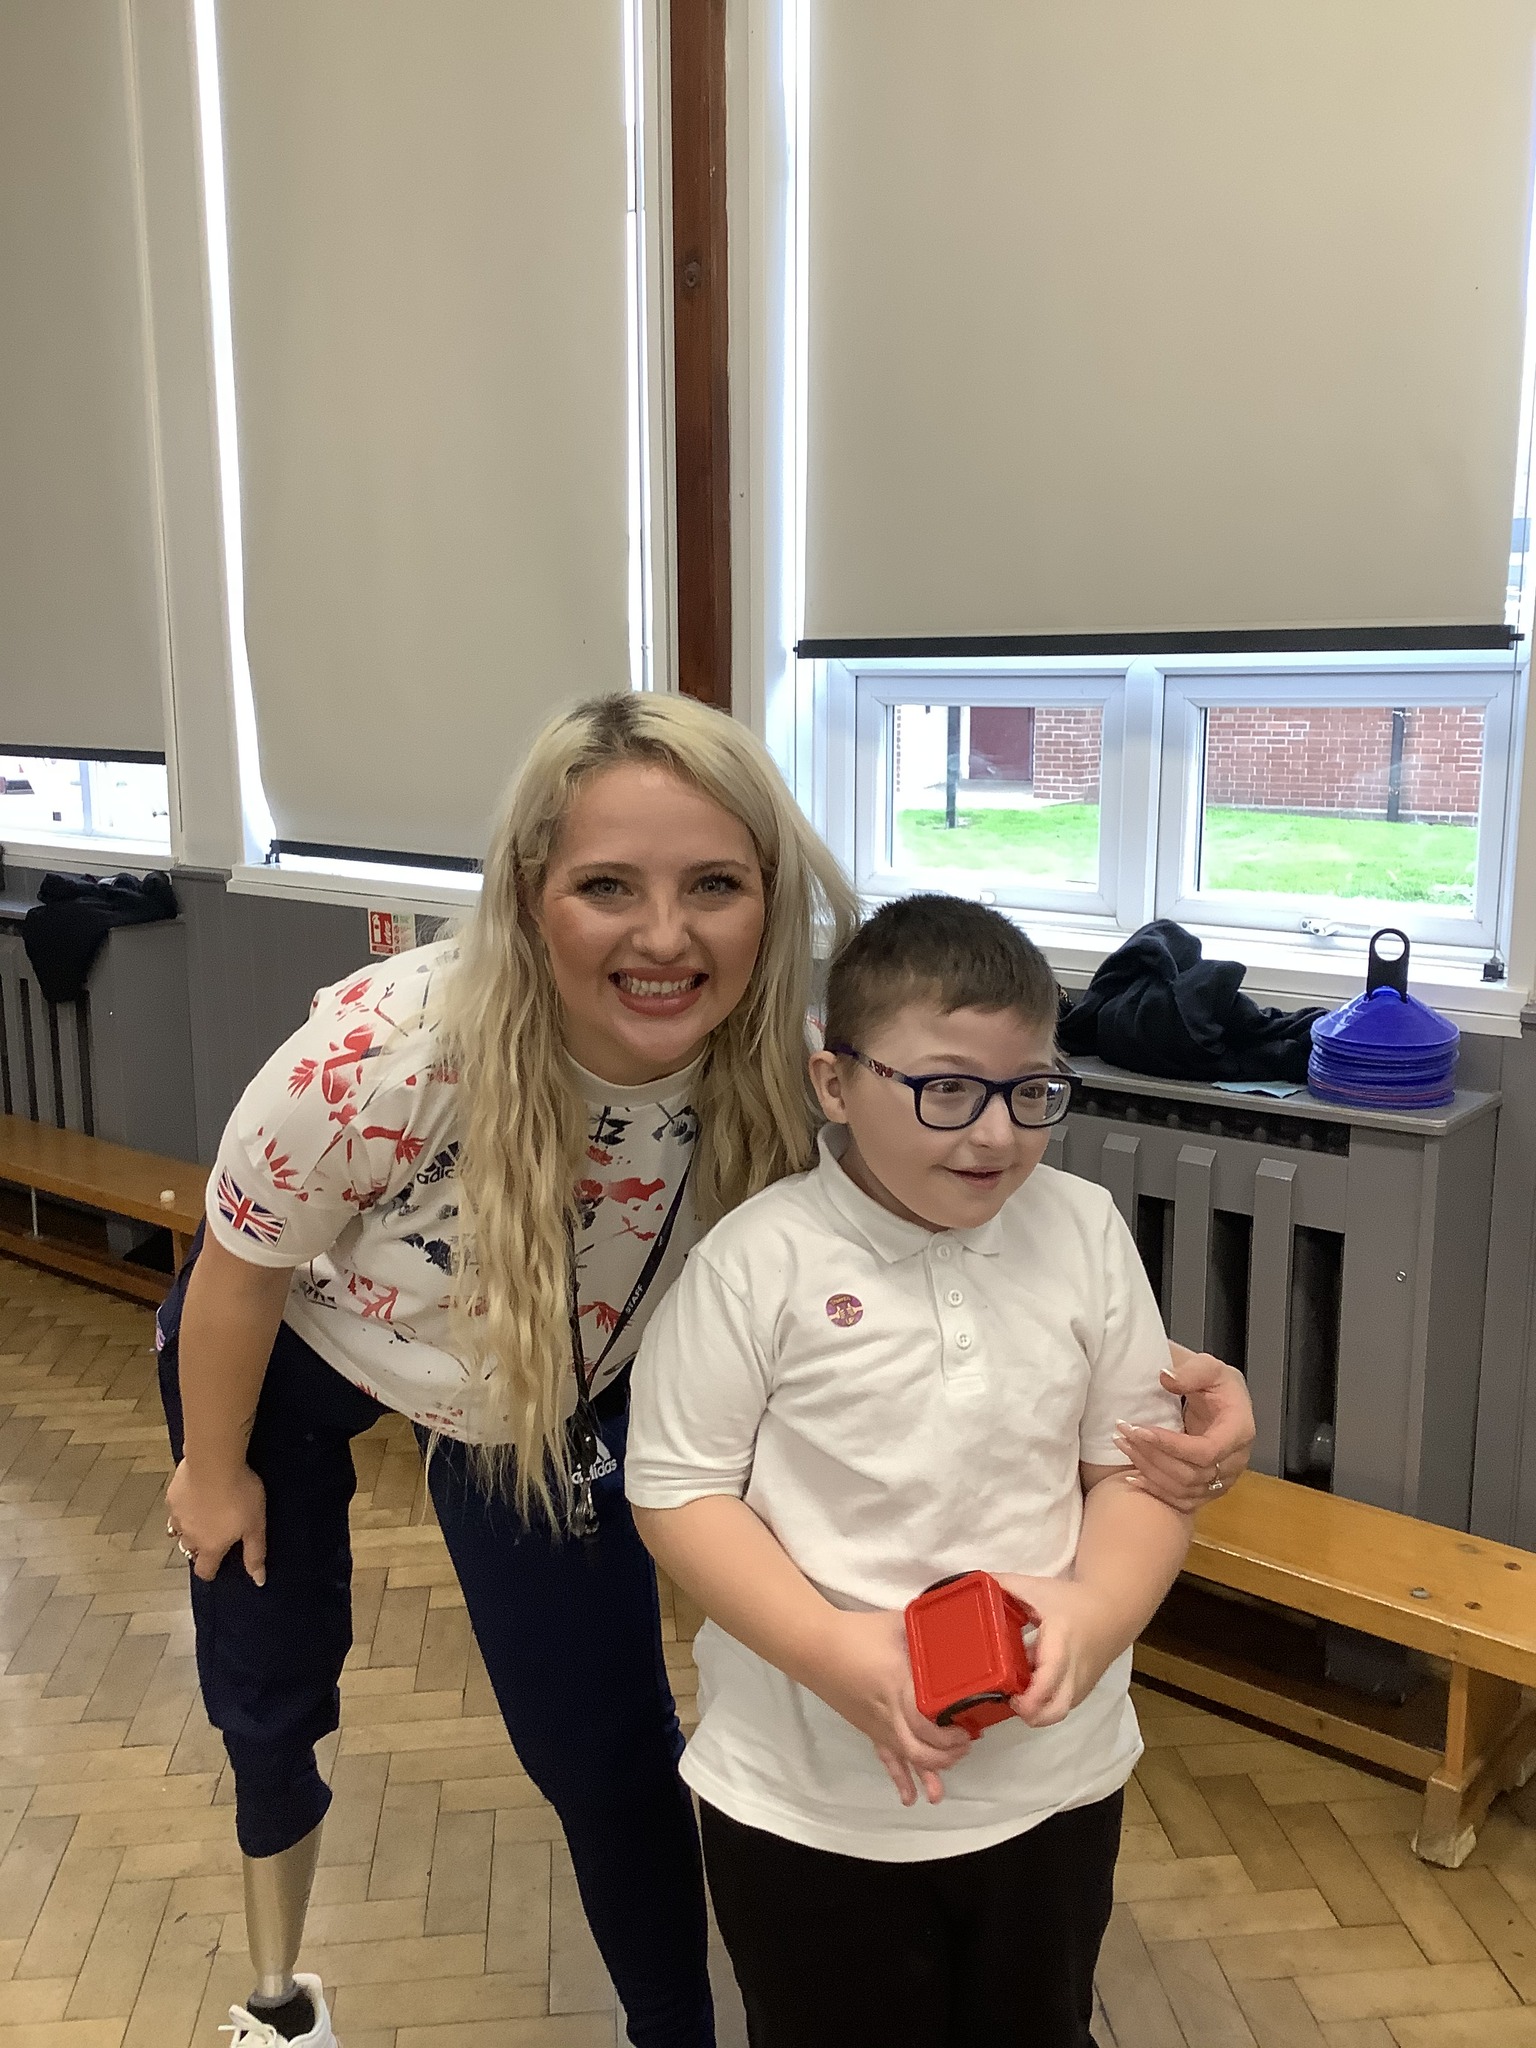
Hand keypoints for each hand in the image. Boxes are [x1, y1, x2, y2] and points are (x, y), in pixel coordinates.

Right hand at [165, 1458, 266, 1585]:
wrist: (214, 1462)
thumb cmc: (240, 1495)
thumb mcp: (256, 1525)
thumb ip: (255, 1553)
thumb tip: (259, 1581)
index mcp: (210, 1546)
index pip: (204, 1570)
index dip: (210, 1572)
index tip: (216, 1567)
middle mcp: (189, 1535)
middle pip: (190, 1549)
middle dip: (199, 1547)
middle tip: (213, 1536)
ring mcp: (177, 1515)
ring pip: (178, 1530)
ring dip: (188, 1528)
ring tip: (201, 1518)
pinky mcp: (172, 1495)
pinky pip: (176, 1508)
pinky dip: (183, 1507)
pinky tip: (193, 1495)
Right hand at [806, 1609, 971, 1805]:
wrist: (814, 1646)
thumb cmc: (856, 1633)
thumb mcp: (898, 1625)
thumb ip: (925, 1633)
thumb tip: (952, 1633)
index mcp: (900, 1687)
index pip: (929, 1726)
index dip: (951, 1736)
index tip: (968, 1728)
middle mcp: (890, 1714)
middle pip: (921, 1751)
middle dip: (947, 1755)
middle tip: (964, 1746)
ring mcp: (877, 1725)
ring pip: (906, 1760)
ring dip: (927, 1774)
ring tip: (940, 1790)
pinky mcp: (867, 1728)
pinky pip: (886, 1758)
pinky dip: (899, 1779)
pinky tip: (910, 1798)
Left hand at [996, 1574, 1118, 1728]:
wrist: (1112, 1612)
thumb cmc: (1072, 1602)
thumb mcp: (1038, 1588)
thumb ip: (1005, 1585)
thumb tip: (976, 1582)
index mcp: (1060, 1642)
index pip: (1048, 1678)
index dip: (1027, 1696)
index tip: (1009, 1694)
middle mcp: (1073, 1670)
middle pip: (1055, 1710)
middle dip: (1030, 1714)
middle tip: (1009, 1698)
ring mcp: (1080, 1685)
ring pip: (1058, 1713)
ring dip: (1036, 1711)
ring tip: (1017, 1692)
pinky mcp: (1081, 1692)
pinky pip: (1061, 1707)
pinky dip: (1045, 1704)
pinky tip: (1031, 1687)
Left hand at [1113, 1347, 1254, 1512]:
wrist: (1225, 1402)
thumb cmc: (1217, 1384)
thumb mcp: (1209, 1367)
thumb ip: (1191, 1371)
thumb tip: (1166, 1378)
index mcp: (1239, 1430)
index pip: (1206, 1451)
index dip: (1171, 1445)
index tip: (1140, 1430)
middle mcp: (1235, 1460)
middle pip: (1192, 1474)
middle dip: (1153, 1455)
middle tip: (1123, 1433)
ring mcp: (1223, 1479)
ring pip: (1184, 1489)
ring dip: (1149, 1471)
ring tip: (1122, 1446)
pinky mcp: (1210, 1489)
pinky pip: (1183, 1501)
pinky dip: (1157, 1492)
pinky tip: (1133, 1477)